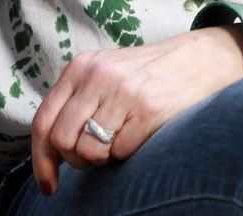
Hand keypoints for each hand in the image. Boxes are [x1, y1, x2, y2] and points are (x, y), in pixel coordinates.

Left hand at [29, 28, 242, 195]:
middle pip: (62, 141)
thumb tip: (50, 153)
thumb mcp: (105, 74)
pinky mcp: (148, 110)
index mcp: (81, 67)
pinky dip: (128, 152)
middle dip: (76, 160)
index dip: (41, 160)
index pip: (43, 121)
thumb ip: (76, 102)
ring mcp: (123, 92)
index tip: (48, 184)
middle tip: (96, 156)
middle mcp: (98, 76)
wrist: (201, 59)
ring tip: (122, 139)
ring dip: (104, 157)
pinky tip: (141, 133)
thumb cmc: (148, 75)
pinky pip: (120, 152)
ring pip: (89, 151)